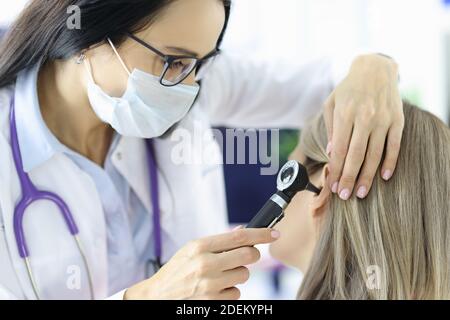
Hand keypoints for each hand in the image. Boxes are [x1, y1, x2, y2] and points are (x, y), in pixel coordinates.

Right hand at [124, 228, 279, 299]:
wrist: (157, 298)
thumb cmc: (175, 272)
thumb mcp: (190, 251)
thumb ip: (216, 242)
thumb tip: (242, 231)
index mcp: (199, 247)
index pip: (239, 237)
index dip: (261, 234)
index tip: (274, 233)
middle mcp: (206, 264)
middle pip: (248, 255)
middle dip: (250, 255)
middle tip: (242, 256)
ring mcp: (210, 285)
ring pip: (244, 275)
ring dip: (237, 275)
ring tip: (218, 276)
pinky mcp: (214, 303)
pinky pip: (236, 294)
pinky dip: (229, 291)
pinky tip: (215, 290)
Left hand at [324, 54, 403, 199]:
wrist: (375, 69)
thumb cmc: (348, 89)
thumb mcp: (331, 103)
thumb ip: (331, 128)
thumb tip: (333, 152)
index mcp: (345, 113)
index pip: (340, 149)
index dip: (337, 170)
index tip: (333, 186)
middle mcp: (365, 117)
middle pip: (357, 155)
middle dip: (350, 178)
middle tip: (345, 196)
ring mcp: (383, 119)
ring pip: (375, 154)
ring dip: (368, 176)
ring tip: (362, 193)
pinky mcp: (398, 120)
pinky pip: (394, 145)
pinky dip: (390, 162)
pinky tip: (384, 177)